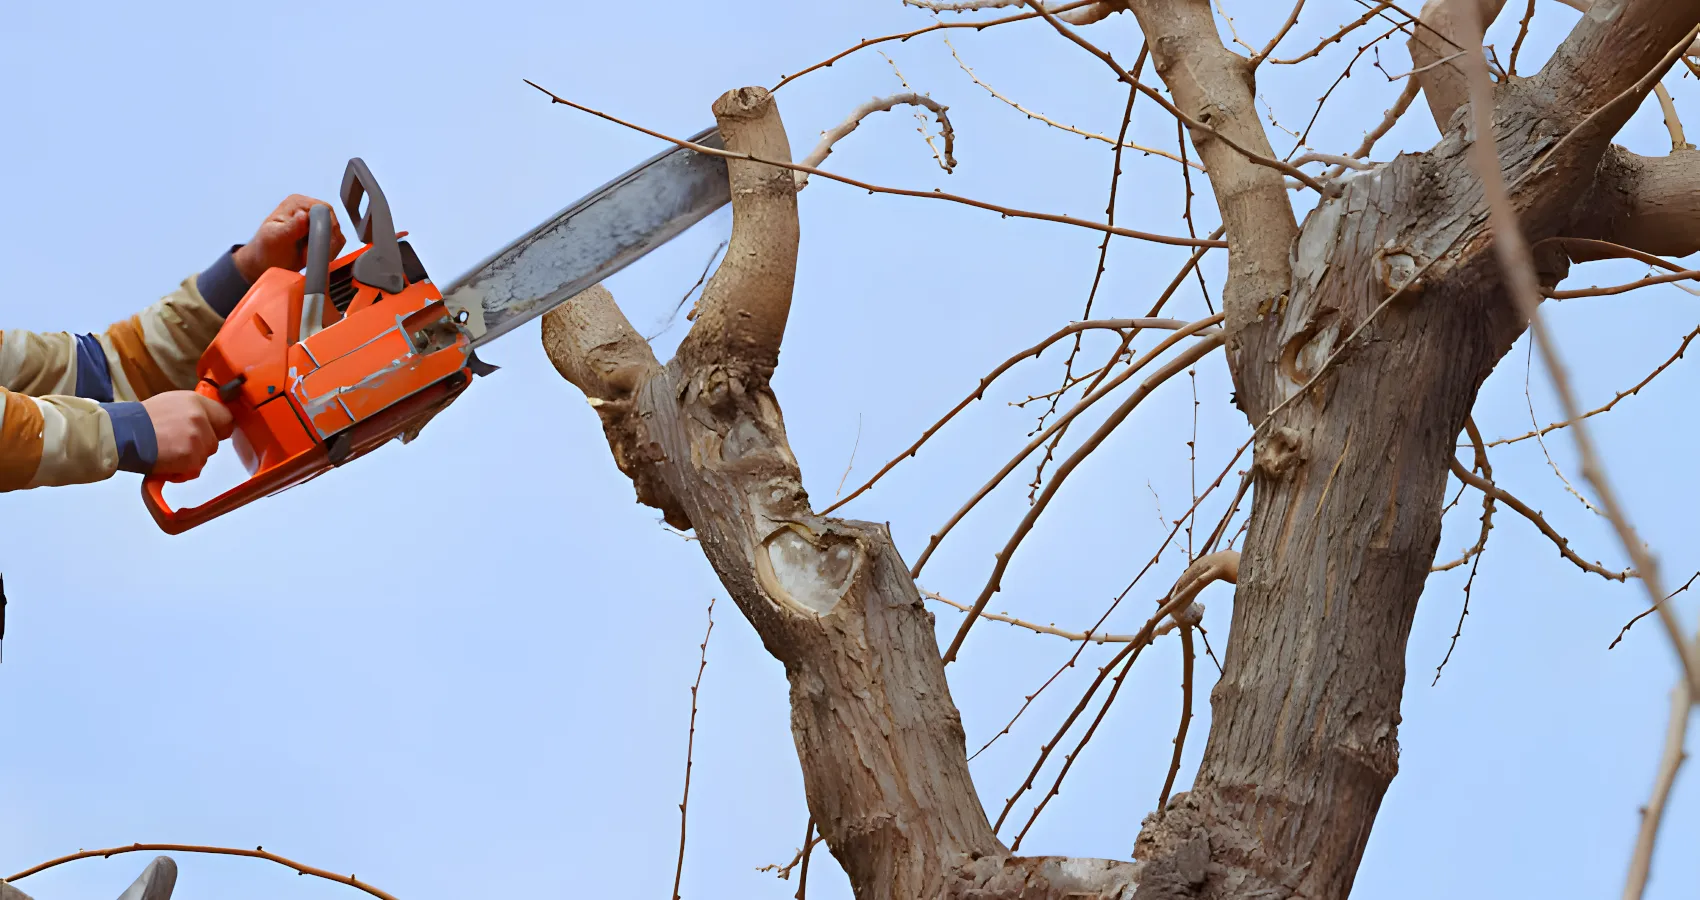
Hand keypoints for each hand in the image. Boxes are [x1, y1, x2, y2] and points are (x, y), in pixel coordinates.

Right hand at [142, 391, 233, 477]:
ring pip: (205, 456)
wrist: (121, 434)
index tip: (211, 433)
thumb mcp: (171, 403)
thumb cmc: (141, 421)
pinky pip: (195, 469)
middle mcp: (200, 418)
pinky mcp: (191, 457)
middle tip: (178, 445)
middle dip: (201, 446)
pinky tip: (167, 462)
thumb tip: (209, 421)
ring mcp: (197, 438)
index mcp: (195, 402)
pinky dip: (183, 471)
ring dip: (191, 459)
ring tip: (169, 452)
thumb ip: (193, 411)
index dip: (218, 429)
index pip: (226, 418)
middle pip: (215, 441)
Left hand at [232, 194, 346, 282]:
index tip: (313, 246)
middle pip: (333, 223)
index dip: (323, 228)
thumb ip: (289, 228)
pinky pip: (337, 244)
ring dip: (326, 250)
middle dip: (324, 242)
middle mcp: (309, 208)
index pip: (323, 210)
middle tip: (309, 255)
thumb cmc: (265, 250)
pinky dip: (329, 254)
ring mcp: (317, 222)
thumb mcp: (274, 238)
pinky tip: (314, 258)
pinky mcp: (324, 235)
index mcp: (297, 203)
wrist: (265, 265)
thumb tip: (303, 216)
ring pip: (337, 235)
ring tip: (308, 258)